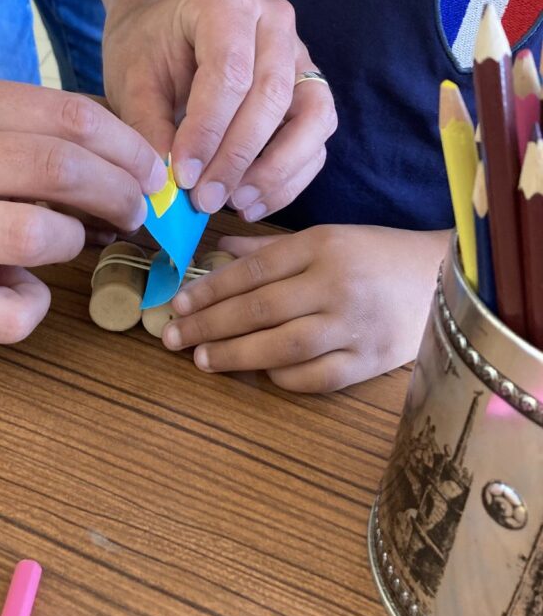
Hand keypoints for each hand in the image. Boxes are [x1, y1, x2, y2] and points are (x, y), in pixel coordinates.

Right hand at [0, 78, 165, 341]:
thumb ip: (23, 139)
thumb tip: (122, 171)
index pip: (68, 116)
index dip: (129, 147)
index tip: (152, 172)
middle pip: (62, 167)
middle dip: (123, 193)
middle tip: (137, 212)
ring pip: (38, 232)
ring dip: (77, 242)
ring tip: (74, 244)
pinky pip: (7, 312)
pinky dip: (32, 307)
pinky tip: (19, 294)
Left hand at [102, 0, 336, 219]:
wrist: (164, 34)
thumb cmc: (147, 51)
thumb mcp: (132, 80)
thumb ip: (148, 127)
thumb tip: (166, 184)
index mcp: (226, 1)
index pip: (230, 72)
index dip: (208, 130)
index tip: (183, 176)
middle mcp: (274, 21)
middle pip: (272, 96)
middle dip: (238, 157)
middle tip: (205, 199)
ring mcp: (300, 55)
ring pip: (312, 118)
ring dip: (276, 171)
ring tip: (236, 204)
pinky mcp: (311, 91)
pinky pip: (317, 140)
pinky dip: (289, 178)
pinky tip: (251, 202)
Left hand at [162, 226, 448, 391]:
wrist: (442, 278)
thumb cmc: (375, 254)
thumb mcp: (325, 237)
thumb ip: (269, 249)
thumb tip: (215, 253)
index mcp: (322, 246)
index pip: (253, 271)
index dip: (210, 289)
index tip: (179, 303)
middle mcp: (336, 284)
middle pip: (260, 309)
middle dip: (209, 325)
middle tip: (173, 337)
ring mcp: (355, 325)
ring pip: (283, 346)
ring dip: (236, 355)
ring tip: (202, 359)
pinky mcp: (371, 360)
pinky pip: (317, 377)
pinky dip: (283, 377)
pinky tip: (260, 371)